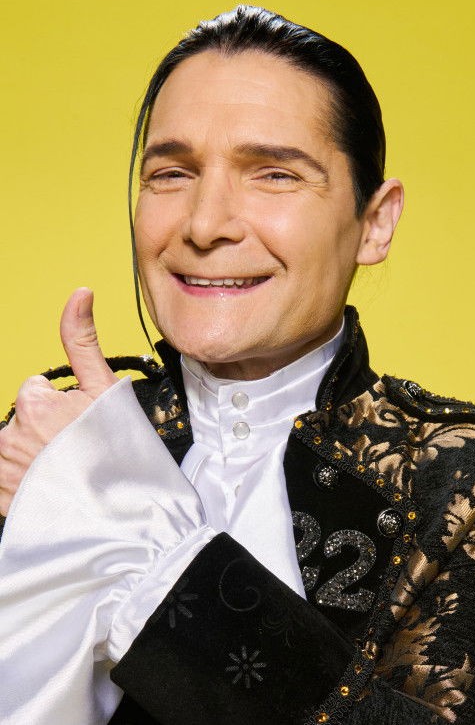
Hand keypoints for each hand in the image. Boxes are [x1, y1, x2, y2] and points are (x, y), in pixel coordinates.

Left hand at [0, 288, 116, 515]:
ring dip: (35, 460)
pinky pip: (7, 481)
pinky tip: (53, 492)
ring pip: (15, 451)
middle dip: (47, 433)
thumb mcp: (106, 390)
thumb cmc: (119, 456)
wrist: (122, 521)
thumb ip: (82, 340)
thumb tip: (80, 292)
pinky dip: (24, 485)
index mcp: (34, 401)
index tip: (82, 428)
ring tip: (68, 477)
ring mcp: (3, 468)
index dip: (63, 408)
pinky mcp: (1, 499)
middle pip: (25, 422)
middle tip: (79, 455)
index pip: (36, 392)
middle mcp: (10, 433)